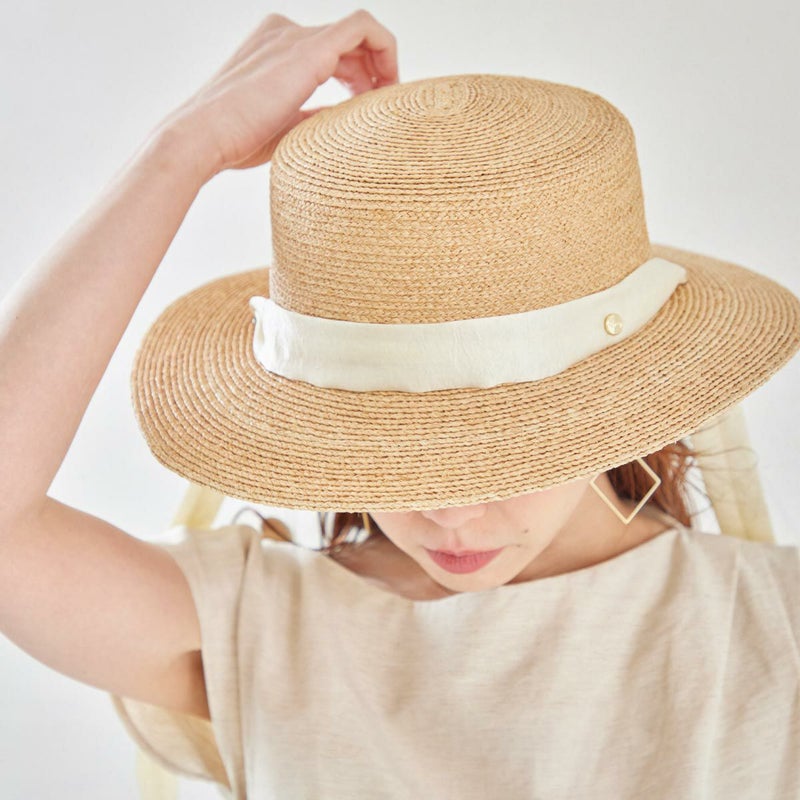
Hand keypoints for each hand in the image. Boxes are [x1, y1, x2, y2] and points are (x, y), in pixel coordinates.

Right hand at [162, 9, 398, 179]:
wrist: (202, 137)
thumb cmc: (234, 141)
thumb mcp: (283, 127)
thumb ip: (312, 117)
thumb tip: (340, 123)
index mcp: (273, 49)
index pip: (329, 52)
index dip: (357, 76)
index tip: (366, 107)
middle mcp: (284, 33)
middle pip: (346, 43)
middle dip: (372, 73)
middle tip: (383, 108)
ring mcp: (294, 35)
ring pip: (358, 33)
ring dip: (382, 65)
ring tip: (389, 100)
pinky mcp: (308, 48)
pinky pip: (363, 28)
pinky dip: (385, 49)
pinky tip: (390, 85)